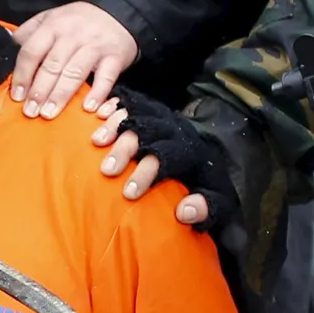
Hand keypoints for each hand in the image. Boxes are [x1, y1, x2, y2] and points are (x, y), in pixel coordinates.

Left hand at [9, 1, 140, 118]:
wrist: (120, 11)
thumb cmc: (80, 20)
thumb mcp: (52, 17)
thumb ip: (30, 30)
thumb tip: (9, 43)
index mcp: (53, 26)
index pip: (32, 51)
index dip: (23, 75)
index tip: (17, 96)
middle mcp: (72, 36)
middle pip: (52, 65)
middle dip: (39, 90)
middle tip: (31, 111)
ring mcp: (94, 46)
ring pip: (75, 72)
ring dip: (60, 95)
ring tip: (49, 113)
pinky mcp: (115, 57)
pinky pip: (106, 77)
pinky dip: (97, 93)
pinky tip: (87, 108)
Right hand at [91, 89, 227, 226]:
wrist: (206, 158)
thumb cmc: (204, 184)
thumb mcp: (217, 201)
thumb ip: (206, 209)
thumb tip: (184, 212)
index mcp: (189, 151)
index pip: (167, 157)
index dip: (146, 173)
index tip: (129, 194)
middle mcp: (173, 129)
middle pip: (147, 132)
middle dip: (125, 150)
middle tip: (107, 170)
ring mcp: (158, 117)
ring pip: (134, 114)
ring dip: (114, 127)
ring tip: (96, 142)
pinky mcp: (146, 109)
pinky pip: (128, 100)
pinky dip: (111, 105)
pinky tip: (96, 114)